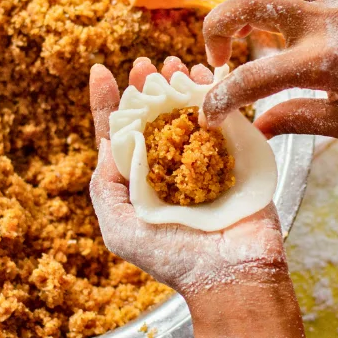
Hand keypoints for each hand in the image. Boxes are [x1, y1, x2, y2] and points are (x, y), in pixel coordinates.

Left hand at [89, 56, 286, 297]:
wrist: (230, 274)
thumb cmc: (171, 258)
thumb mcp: (119, 228)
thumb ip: (106, 185)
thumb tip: (105, 142)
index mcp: (140, 182)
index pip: (119, 136)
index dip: (107, 104)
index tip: (100, 72)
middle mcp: (169, 168)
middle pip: (154, 117)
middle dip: (147, 88)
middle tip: (145, 63)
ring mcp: (204, 161)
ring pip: (188, 112)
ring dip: (180, 84)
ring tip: (174, 62)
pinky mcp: (236, 157)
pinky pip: (225, 118)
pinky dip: (216, 94)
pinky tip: (207, 75)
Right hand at [202, 0, 337, 139]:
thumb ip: (295, 121)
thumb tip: (257, 126)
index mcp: (320, 64)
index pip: (253, 79)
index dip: (221, 100)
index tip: (212, 114)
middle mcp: (322, 23)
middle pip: (248, 4)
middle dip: (216, 28)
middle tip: (220, 58)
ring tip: (243, 27)